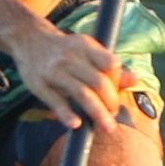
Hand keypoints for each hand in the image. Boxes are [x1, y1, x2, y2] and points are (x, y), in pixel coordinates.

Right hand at [13, 21, 140, 133]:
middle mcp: (71, 58)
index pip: (111, 64)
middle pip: (99, 82)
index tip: (116, 92)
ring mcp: (55, 71)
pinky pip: (55, 101)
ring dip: (97, 112)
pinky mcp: (39, 85)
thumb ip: (109, 65)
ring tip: (108, 127)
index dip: (118, 81)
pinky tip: (76, 124)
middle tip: (113, 114)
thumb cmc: (65, 48)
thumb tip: (135, 79)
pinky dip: (66, 113)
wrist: (28, 38)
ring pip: (81, 93)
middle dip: (111, 101)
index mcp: (85, 46)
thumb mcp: (87, 49)